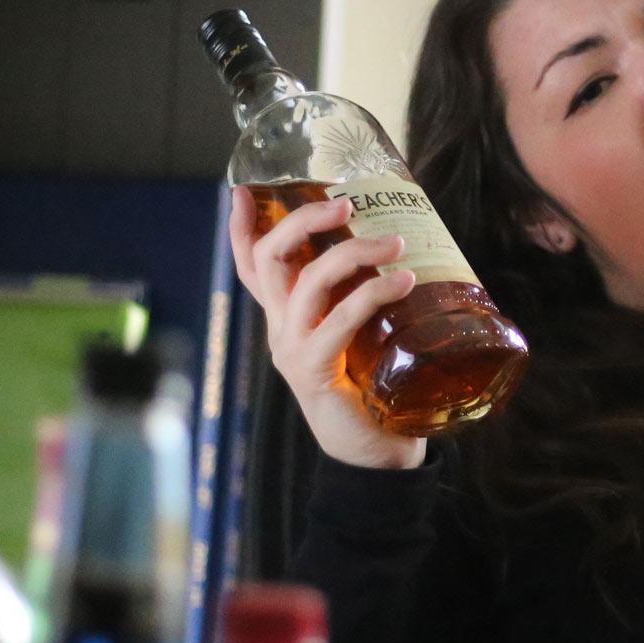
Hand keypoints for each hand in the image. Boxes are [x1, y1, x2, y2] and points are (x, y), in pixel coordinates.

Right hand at [228, 190, 428, 469]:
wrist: (373, 452)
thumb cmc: (372, 384)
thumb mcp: (361, 331)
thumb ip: (362, 295)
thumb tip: (398, 247)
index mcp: (286, 315)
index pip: (252, 266)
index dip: (241, 229)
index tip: (241, 191)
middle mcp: (281, 327)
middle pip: (269, 260)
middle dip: (302, 220)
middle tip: (346, 203)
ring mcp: (292, 349)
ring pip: (307, 283)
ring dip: (354, 254)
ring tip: (396, 245)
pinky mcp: (314, 371)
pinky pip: (338, 322)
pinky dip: (371, 295)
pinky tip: (402, 283)